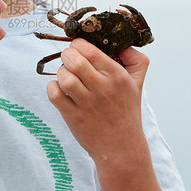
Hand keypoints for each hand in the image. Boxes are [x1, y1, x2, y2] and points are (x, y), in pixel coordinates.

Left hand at [46, 38, 149, 160]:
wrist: (121, 147)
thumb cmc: (126, 112)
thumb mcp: (137, 83)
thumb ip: (136, 59)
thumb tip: (123, 43)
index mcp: (117, 76)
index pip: (90, 50)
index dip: (78, 45)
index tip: (79, 49)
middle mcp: (102, 88)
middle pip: (74, 59)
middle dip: (67, 56)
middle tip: (70, 61)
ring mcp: (87, 103)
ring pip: (63, 76)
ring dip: (61, 72)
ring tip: (67, 76)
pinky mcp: (73, 116)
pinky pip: (54, 94)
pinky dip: (53, 87)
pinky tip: (61, 90)